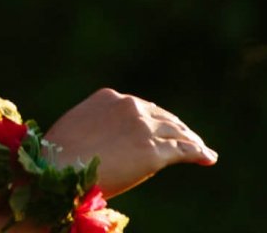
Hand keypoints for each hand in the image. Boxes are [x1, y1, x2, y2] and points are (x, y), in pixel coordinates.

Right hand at [43, 87, 217, 196]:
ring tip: (201, 149)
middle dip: (176, 127)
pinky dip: (199, 153)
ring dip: (191, 140)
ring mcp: (143, 128)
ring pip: (177, 132)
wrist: (58, 169)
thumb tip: (106, 139)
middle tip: (187, 137)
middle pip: (162, 116)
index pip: (140, 106)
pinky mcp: (154, 152)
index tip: (161, 126)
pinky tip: (207, 157)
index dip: (153, 118)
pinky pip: (184, 151)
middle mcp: (129, 107)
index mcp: (108, 97)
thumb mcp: (77, 126)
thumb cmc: (58, 155)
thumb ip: (97, 125)